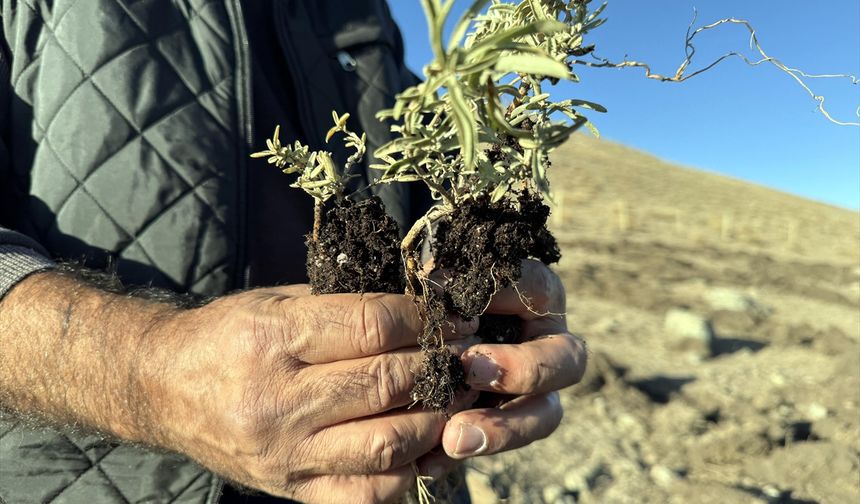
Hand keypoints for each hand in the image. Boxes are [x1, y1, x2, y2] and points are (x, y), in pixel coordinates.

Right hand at [149, 286, 474, 502]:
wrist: (162, 388)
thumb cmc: (226, 336)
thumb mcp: (275, 302)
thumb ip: (342, 306)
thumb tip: (421, 308)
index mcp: (271, 339)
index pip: (371, 327)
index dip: (423, 319)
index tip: (450, 316)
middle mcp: (277, 401)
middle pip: (385, 383)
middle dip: (438, 364)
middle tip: (462, 355)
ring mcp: (284, 453)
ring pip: (387, 443)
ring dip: (435, 418)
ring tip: (453, 398)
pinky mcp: (290, 488)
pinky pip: (366, 493)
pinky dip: (406, 471)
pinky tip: (420, 445)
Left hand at [430, 260, 585, 468]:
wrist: (403, 339)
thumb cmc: (427, 295)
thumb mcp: (434, 280)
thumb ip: (441, 279)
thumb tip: (433, 282)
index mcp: (533, 297)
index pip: (537, 288)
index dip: (502, 292)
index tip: (447, 292)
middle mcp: (543, 344)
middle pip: (566, 361)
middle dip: (524, 369)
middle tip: (470, 370)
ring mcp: (530, 390)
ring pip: (543, 414)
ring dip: (504, 428)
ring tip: (455, 438)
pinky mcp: (500, 427)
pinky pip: (496, 446)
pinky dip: (461, 455)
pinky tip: (429, 461)